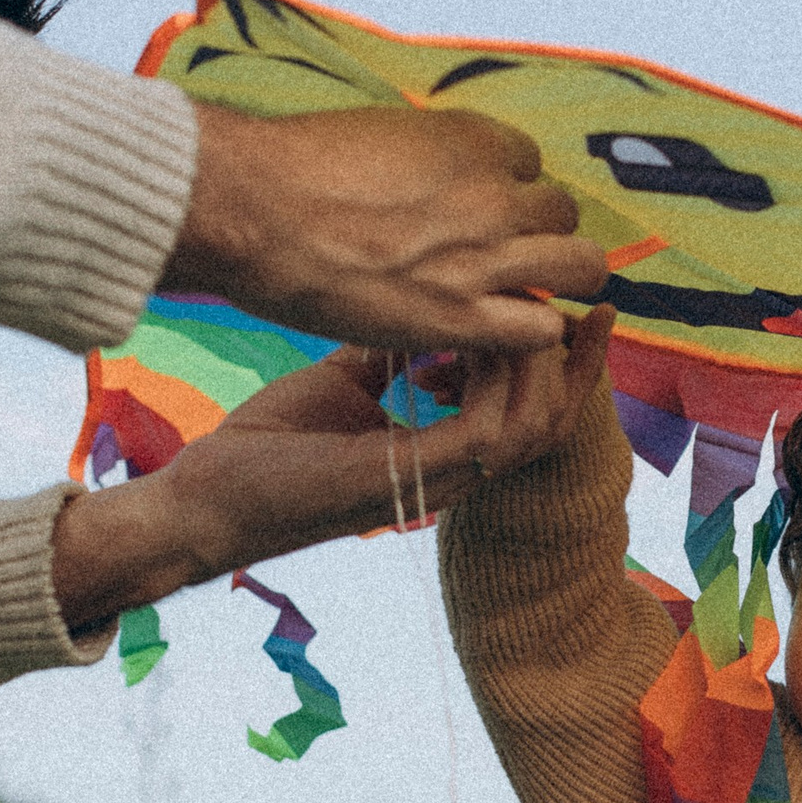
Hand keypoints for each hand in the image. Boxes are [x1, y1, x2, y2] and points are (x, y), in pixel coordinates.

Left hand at [51, 306, 616, 629]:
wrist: (209, 497)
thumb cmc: (265, 447)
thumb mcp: (340, 381)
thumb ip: (389, 354)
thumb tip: (418, 305)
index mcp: (443, 454)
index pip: (533, 414)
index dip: (567, 364)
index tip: (577, 308)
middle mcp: (454, 473)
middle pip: (553, 422)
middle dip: (580, 363)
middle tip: (592, 304)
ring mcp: (437, 480)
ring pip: (535, 426)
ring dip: (545, 363)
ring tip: (539, 310)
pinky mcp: (410, 479)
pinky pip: (491, 429)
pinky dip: (502, 379)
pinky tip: (492, 334)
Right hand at [162, 103, 607, 352]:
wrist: (249, 207)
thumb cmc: (287, 169)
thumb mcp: (373, 136)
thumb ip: (418, 158)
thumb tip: (421, 176)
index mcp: (472, 138)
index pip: (529, 165)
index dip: (506, 195)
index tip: (477, 219)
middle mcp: (493, 191)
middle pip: (562, 213)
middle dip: (538, 237)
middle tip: (502, 264)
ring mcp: (486, 254)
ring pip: (581, 267)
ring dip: (553, 284)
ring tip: (514, 303)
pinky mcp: (463, 315)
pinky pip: (545, 328)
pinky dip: (529, 334)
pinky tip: (491, 338)